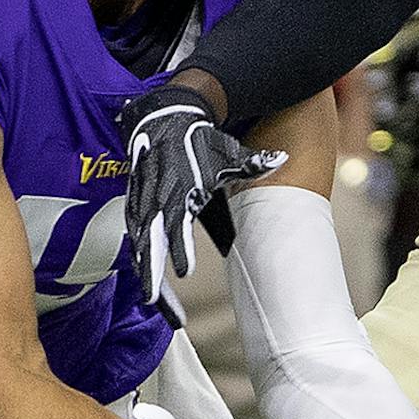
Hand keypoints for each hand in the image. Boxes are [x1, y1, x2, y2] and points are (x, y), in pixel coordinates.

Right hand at [120, 83, 284, 300]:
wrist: (167, 116)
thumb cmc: (201, 139)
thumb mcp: (227, 152)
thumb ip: (252, 162)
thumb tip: (281, 157)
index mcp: (181, 189)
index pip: (178, 224)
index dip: (179, 248)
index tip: (185, 271)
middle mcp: (158, 197)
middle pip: (151, 241)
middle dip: (151, 270)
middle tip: (155, 300)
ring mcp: (143, 201)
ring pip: (140, 243)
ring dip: (145, 272)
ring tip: (155, 302)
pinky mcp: (136, 202)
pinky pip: (136, 235)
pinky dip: (140, 258)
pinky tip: (148, 282)